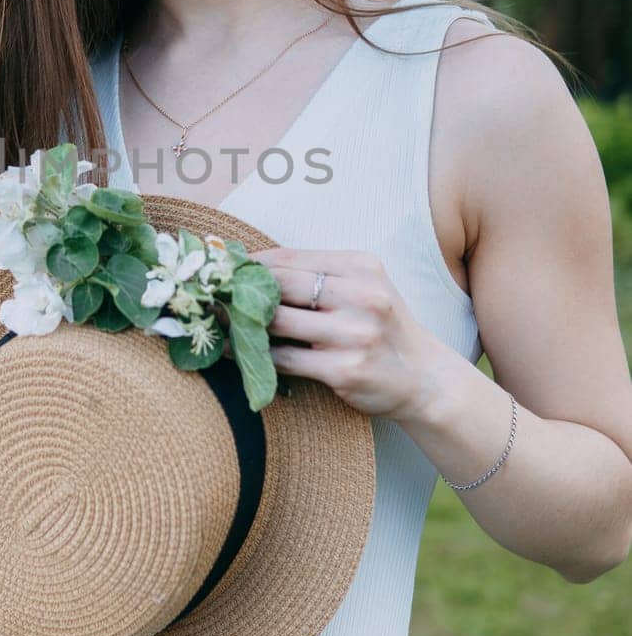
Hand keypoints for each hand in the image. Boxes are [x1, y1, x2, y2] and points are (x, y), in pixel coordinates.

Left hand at [215, 247, 443, 419]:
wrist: (423, 378)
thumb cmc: (382, 327)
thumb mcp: (362, 287)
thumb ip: (315, 275)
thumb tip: (247, 266)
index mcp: (362, 266)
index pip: (289, 257)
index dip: (248, 265)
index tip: (221, 271)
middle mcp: (362, 296)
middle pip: (279, 286)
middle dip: (240, 292)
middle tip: (211, 297)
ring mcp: (354, 334)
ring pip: (276, 323)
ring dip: (242, 325)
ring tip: (219, 323)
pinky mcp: (344, 370)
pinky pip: (284, 360)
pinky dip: (255, 356)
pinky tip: (236, 353)